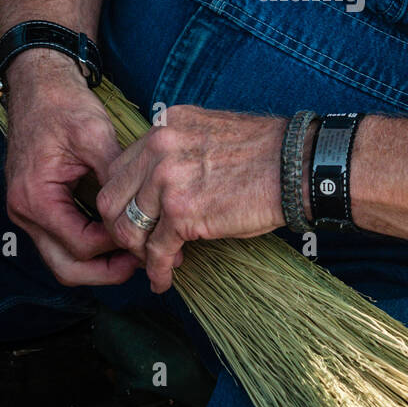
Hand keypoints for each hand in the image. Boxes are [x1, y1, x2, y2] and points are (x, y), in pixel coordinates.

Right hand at [4, 52, 140, 286]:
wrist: (38, 85)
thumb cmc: (62, 105)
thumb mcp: (94, 135)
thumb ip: (115, 176)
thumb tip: (143, 210)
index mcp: (35, 197)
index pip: (80, 245)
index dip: (118, 246)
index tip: (149, 237)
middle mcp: (24, 212)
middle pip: (67, 266)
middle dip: (107, 272)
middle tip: (145, 263)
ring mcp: (27, 213)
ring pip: (63, 259)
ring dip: (99, 263)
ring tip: (136, 253)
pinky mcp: (38, 207)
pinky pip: (62, 241)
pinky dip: (89, 247)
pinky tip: (119, 236)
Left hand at [95, 105, 286, 292]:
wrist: (296, 166)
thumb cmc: (264, 152)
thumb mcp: (209, 132)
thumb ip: (178, 147)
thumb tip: (160, 180)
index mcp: (165, 126)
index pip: (120, 167)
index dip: (125, 197)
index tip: (138, 215)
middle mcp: (159, 147)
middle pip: (111, 196)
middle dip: (121, 226)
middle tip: (139, 243)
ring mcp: (167, 180)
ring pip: (128, 227)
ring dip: (138, 251)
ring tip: (155, 262)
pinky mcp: (183, 213)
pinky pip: (156, 250)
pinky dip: (157, 271)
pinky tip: (163, 280)